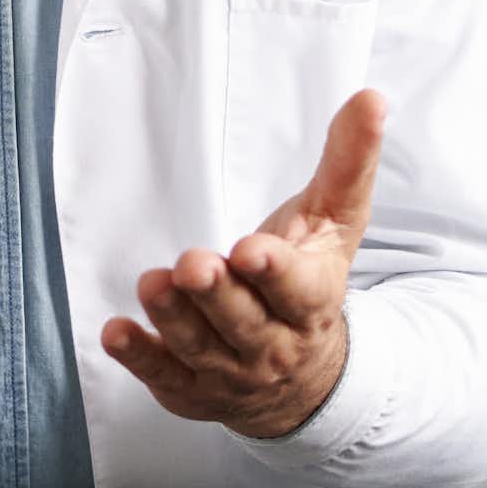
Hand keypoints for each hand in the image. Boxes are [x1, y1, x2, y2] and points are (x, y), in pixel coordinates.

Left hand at [103, 90, 385, 439]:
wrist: (303, 381)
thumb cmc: (309, 283)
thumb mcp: (335, 223)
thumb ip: (347, 162)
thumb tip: (371, 98)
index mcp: (312, 302)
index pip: (298, 292)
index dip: (275, 273)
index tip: (252, 250)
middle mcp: (273, 345)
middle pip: (243, 322)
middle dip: (216, 293)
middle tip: (193, 264)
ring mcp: (230, 373)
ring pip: (200, 348)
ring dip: (173, 318)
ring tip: (153, 284)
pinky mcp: (191, 390)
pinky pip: (163, 376)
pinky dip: (138, 357)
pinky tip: (115, 333)